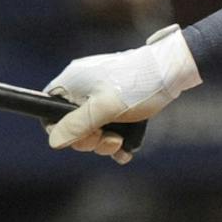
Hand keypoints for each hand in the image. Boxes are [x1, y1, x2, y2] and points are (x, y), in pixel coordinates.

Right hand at [43, 26, 200, 162]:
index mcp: (72, 82)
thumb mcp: (105, 109)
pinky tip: (126, 150)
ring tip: (121, 142)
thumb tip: (54, 141)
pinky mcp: (118, 100)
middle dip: (89, 140)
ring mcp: (100, 93)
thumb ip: (77, 125)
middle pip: (72, 124)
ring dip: (105, 142)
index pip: (49, 110)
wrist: (172, 71)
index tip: (82, 137)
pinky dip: (116, 138)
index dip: (61, 131)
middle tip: (109, 141)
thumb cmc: (137, 85)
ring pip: (93, 127)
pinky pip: (109, 124)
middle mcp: (82, 86)